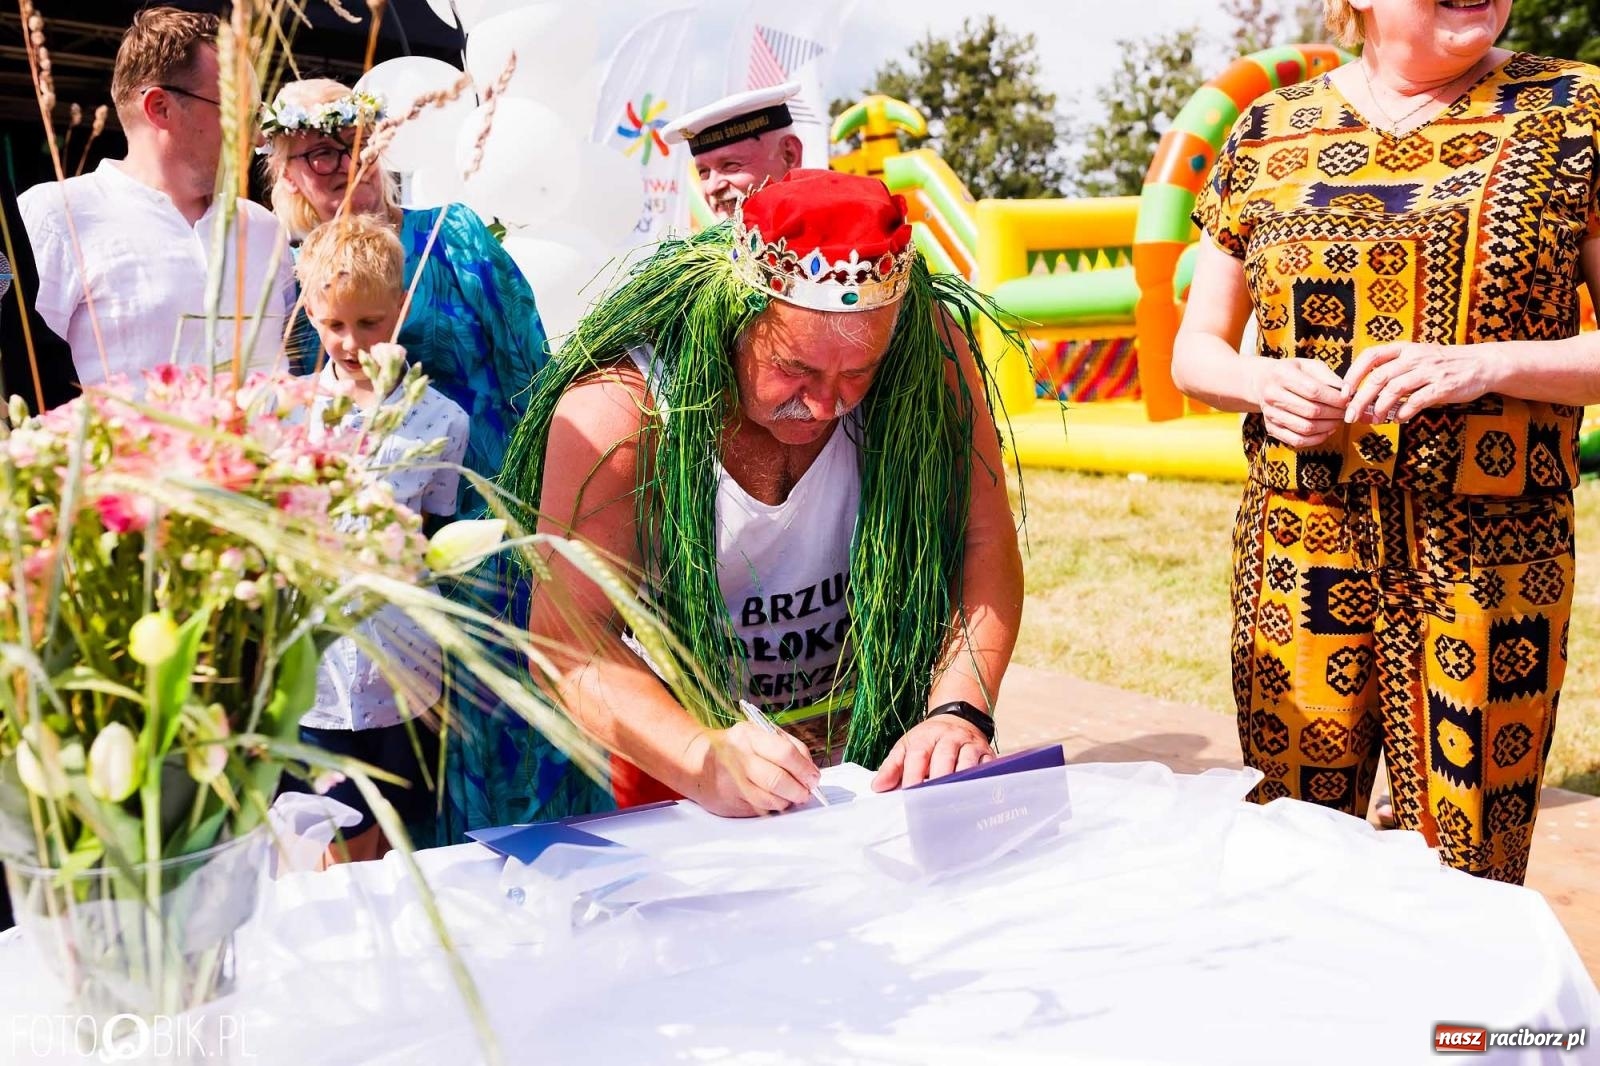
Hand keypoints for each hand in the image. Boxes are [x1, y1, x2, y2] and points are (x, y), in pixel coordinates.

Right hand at [689, 721, 820, 816]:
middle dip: (799, 789)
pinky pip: (761, 810)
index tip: (814, 776)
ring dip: (787, 800)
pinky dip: (773, 807)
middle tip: (806, 791)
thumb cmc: (735, 748)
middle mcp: (738, 758)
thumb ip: (785, 746)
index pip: (785, 753)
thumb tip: (810, 770)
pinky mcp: (730, 803)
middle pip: (778, 779)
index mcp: (748, 736)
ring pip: (771, 799)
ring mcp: (732, 782)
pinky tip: (775, 800)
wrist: (696, 763)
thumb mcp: (757, 734)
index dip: (805, 768)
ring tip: (791, 796)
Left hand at [872, 714, 993, 791]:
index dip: (913, 775)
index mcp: (926, 736)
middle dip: (937, 779)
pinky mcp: (987, 753)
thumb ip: (892, 767)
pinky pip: (987, 766)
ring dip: (960, 781)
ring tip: (953, 801)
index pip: (918, 755)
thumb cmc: (928, 741)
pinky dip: (982, 780)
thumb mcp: (906, 747)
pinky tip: (976, 795)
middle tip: (930, 802)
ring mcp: (969, 744)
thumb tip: (878, 787)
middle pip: (943, 757)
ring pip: (966, 762)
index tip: (909, 793)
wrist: (956, 720)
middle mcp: (949, 738)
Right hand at [1252, 358, 1346, 447]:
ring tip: (1338, 420)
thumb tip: (1348, 393)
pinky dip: (1316, 439)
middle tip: (1346, 411)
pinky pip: (1296, 440)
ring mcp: (1270, 413)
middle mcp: (1272, 394)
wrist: (1263, 382)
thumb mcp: (1310, 366)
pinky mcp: (1271, 428)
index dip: (1335, 398)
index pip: (1313, 391)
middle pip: (1310, 411)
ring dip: (1328, 427)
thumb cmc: (1293, 372)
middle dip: (1335, 414)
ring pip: (1305, 428)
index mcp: (1282, 374)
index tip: (1348, 399)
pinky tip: (1326, 431)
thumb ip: (1329, 377)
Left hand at [1341, 342, 1493, 424]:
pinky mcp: (1442, 387)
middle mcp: (1414, 358)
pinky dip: (1403, 413)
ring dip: (1379, 409)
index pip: (1370, 356)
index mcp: (1404, 349)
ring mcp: (1429, 372)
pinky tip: (1399, 420)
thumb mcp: (1417, 357)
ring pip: (1393, 390)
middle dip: (1359, 400)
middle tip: (1350, 416)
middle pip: (1377, 378)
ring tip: (1374, 420)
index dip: (1353, 374)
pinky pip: (1416, 402)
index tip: (1343, 393)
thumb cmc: (1444, 364)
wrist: (1483, 364)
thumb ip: (1394, 370)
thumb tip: (1363, 391)